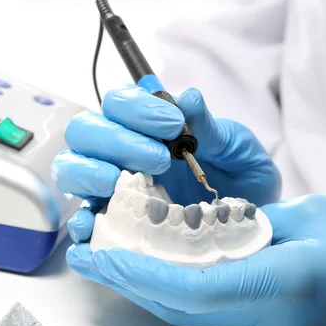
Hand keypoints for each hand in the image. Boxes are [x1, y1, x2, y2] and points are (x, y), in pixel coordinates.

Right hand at [52, 85, 280, 217]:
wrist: (253, 223)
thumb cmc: (243, 178)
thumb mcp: (237, 148)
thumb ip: (210, 126)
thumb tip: (187, 98)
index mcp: (151, 127)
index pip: (119, 102)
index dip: (137, 108)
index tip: (173, 124)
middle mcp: (124, 153)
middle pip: (86, 131)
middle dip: (115, 140)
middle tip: (159, 160)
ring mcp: (115, 189)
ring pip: (72, 168)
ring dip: (87, 172)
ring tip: (117, 184)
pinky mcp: (115, 223)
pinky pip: (83, 219)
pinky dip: (79, 221)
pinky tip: (91, 227)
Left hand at [66, 195, 325, 325]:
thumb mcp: (312, 216)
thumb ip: (252, 225)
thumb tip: (209, 229)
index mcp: (284, 284)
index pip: (193, 288)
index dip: (141, 274)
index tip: (105, 255)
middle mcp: (270, 320)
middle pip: (180, 309)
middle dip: (128, 284)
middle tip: (89, 258)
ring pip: (189, 318)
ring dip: (145, 293)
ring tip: (110, 265)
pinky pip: (209, 319)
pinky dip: (174, 298)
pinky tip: (155, 277)